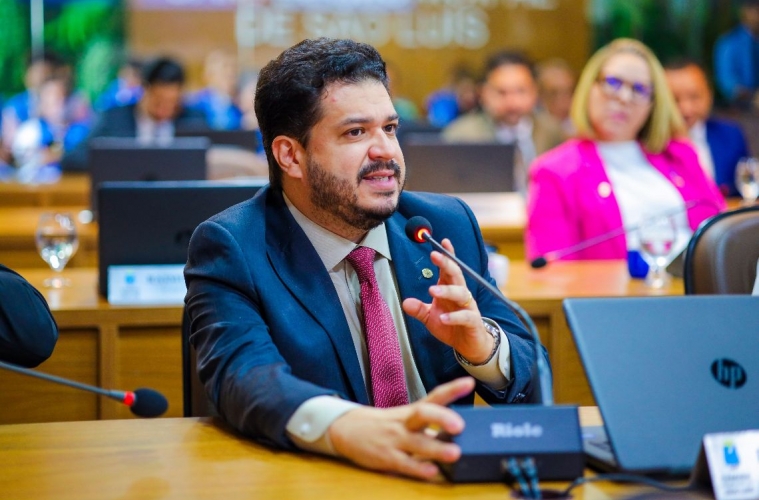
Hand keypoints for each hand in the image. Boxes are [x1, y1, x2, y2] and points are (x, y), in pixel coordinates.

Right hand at [327, 377, 474, 479]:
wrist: (346, 429)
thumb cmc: (384, 425)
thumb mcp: (406, 419)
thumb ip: (430, 424)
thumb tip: (460, 431)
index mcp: (412, 411)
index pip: (434, 396)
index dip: (452, 389)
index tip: (469, 383)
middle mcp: (405, 423)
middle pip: (422, 413)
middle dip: (441, 417)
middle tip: (459, 425)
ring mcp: (395, 439)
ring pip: (417, 442)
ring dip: (436, 448)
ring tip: (454, 453)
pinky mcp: (386, 457)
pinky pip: (404, 463)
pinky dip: (418, 468)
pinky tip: (432, 471)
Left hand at [402, 238, 493, 363]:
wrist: (469, 345)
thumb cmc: (451, 326)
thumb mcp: (430, 317)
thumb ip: (418, 309)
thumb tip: (405, 302)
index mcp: (450, 289)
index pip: (449, 269)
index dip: (448, 255)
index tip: (443, 241)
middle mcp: (461, 295)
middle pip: (456, 275)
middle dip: (447, 264)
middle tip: (435, 255)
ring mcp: (469, 308)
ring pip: (462, 293)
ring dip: (447, 290)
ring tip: (432, 291)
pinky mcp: (473, 322)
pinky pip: (465, 317)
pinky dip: (454, 317)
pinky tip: (444, 318)